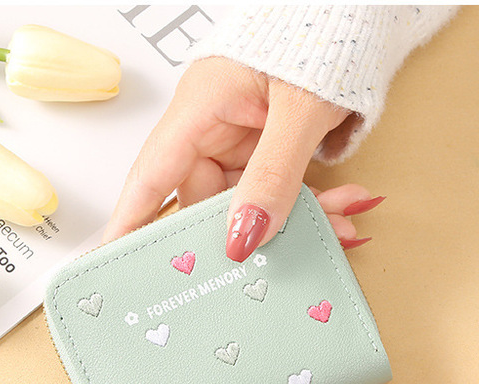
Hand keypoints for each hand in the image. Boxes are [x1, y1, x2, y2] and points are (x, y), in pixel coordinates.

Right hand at [103, 57, 382, 256]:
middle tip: (283, 258)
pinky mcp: (272, 147)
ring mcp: (244, 139)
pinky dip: (313, 204)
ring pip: (254, 203)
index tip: (116, 264)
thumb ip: (274, 176)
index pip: (152, 177)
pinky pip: (281, 190)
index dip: (132, 224)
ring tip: (340, 226)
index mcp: (200, 108)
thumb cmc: (322, 33)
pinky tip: (342, 211)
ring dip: (298, 219)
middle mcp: (214, 127)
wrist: (361, 13)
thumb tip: (245, 237)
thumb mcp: (300, 111)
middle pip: (210, 203)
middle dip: (253, 232)